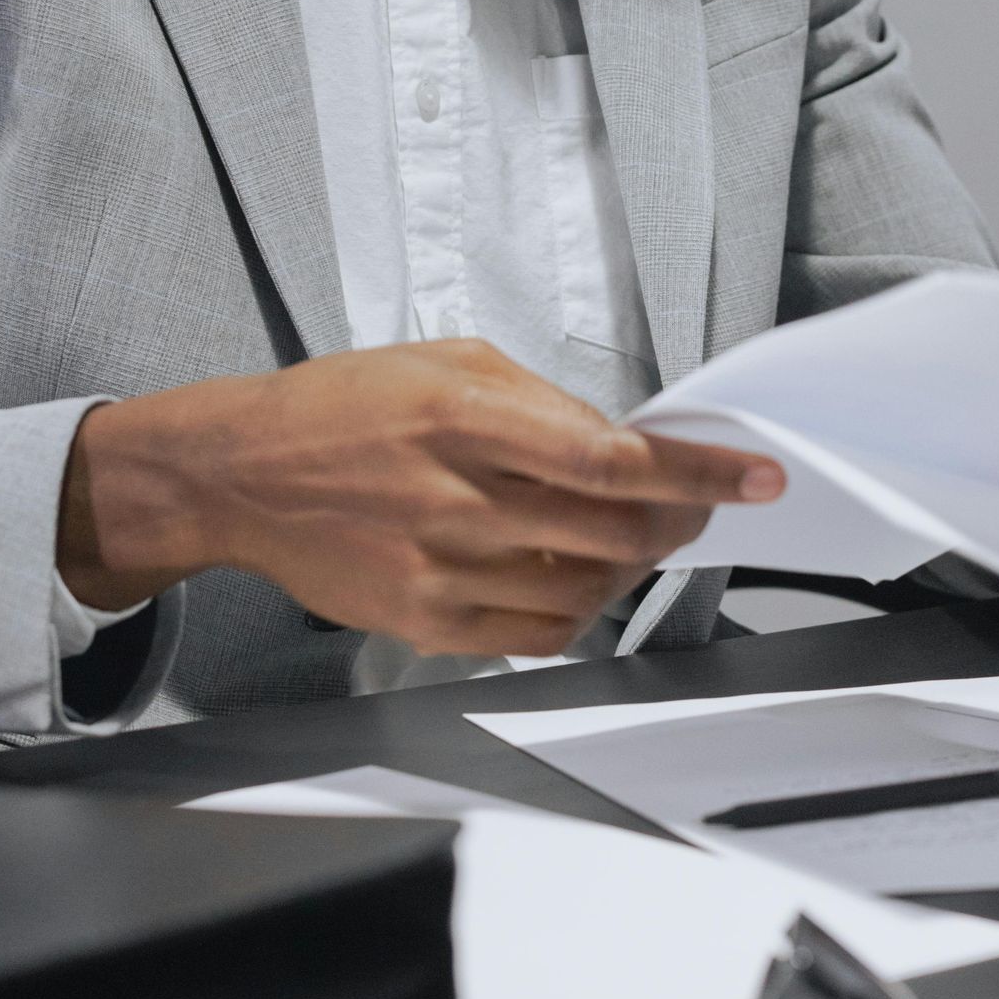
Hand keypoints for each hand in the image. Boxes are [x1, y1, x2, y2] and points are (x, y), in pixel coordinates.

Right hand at [59, 339, 784, 656]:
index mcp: (464, 417)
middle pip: (614, 530)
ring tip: (633, 538)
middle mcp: (456, 497)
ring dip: (632, 565)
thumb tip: (622, 442)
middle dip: (680, 520)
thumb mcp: (445, 361)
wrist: (243, 475)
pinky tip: (578, 578)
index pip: (612, 458)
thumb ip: (539, 400)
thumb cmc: (342, 407)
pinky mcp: (425, 623)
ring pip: (585, 588)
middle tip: (697, 506)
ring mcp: (441, 569)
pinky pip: (537, 637)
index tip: (754, 477)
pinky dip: (580, 611)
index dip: (697, 473)